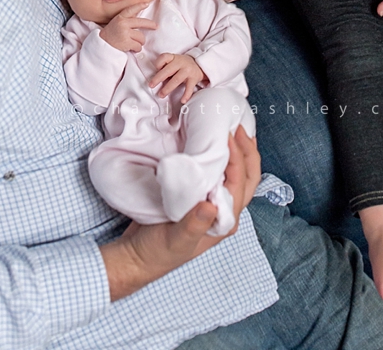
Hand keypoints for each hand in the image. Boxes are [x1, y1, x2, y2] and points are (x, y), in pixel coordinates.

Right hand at [100, 126, 259, 300]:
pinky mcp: (197, 195)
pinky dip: (217, 155)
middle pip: (246, 177)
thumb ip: (194, 225)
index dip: (238, 157)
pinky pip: (215, 172)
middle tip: (237, 126)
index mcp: (224, 220)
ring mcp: (211, 202)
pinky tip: (209, 141)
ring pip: (234, 173)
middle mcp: (223, 210)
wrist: (136, 256)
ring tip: (231, 129)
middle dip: (247, 151)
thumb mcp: (176, 240)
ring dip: (236, 152)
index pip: (241, 183)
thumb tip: (211, 206)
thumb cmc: (158, 252)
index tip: (228, 134)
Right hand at [102, 3, 157, 52]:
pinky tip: (131, 48)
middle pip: (142, 23)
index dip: (139, 6)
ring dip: (139, 42)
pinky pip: (138, 46)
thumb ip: (126, 19)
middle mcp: (123, 23)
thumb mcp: (116, 23)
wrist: (101, 44)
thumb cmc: (111, 34)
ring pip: (141, 37)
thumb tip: (138, 15)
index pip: (131, 10)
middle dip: (150, 25)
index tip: (146, 3)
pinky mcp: (126, 42)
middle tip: (156, 26)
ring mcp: (125, 32)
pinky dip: (136, 49)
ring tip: (132, 43)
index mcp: (120, 17)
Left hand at [149, 53, 204, 102]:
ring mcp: (188, 70)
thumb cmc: (181, 65)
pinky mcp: (194, 78)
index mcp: (174, 58)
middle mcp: (181, 63)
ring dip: (168, 88)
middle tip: (151, 85)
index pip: (164, 57)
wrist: (199, 65)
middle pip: (168, 70)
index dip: (158, 63)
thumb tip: (155, 78)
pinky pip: (189, 87)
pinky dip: (186, 94)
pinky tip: (182, 100)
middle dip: (158, 78)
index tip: (155, 69)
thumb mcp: (173, 61)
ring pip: (176, 80)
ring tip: (161, 95)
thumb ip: (165, 67)